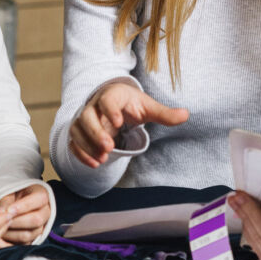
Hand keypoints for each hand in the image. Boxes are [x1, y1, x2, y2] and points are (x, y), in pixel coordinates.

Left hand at [0, 184, 50, 245]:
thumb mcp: (8, 193)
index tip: (8, 210)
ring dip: (10, 234)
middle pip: (36, 220)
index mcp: (42, 196)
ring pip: (29, 235)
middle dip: (16, 222)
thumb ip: (6, 203)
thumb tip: (1, 215)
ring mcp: (40, 228)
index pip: (39, 200)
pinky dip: (9, 244)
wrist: (11, 204)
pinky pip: (22, 245)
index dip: (23, 206)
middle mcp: (45, 213)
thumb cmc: (10, 196)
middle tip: (1, 220)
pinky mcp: (32, 240)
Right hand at [69, 82, 188, 167]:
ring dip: (87, 145)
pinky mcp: (79, 132)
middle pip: (87, 116)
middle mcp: (94, 106)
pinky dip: (81, 153)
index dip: (110, 110)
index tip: (119, 122)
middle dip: (96, 132)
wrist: (113, 105)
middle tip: (110, 147)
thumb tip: (186, 115)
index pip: (107, 100)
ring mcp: (84, 119)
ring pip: (77, 130)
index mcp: (112, 95)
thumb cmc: (131, 105)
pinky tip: (95, 164)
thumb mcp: (148, 107)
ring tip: (103, 159)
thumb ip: (165, 113)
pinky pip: (74, 142)